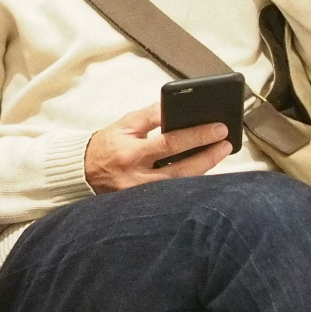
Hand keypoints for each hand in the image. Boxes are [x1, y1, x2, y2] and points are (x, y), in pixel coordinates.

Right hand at [84, 104, 231, 192]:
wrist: (83, 172)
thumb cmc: (106, 144)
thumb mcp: (125, 124)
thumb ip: (151, 116)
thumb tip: (177, 107)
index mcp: (131, 153)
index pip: (170, 143)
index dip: (197, 136)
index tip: (218, 128)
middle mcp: (138, 177)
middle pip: (181, 169)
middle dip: (208, 156)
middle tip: (226, 143)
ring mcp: (142, 194)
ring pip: (181, 185)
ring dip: (204, 169)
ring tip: (220, 154)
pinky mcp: (145, 204)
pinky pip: (174, 193)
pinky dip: (191, 181)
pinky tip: (203, 169)